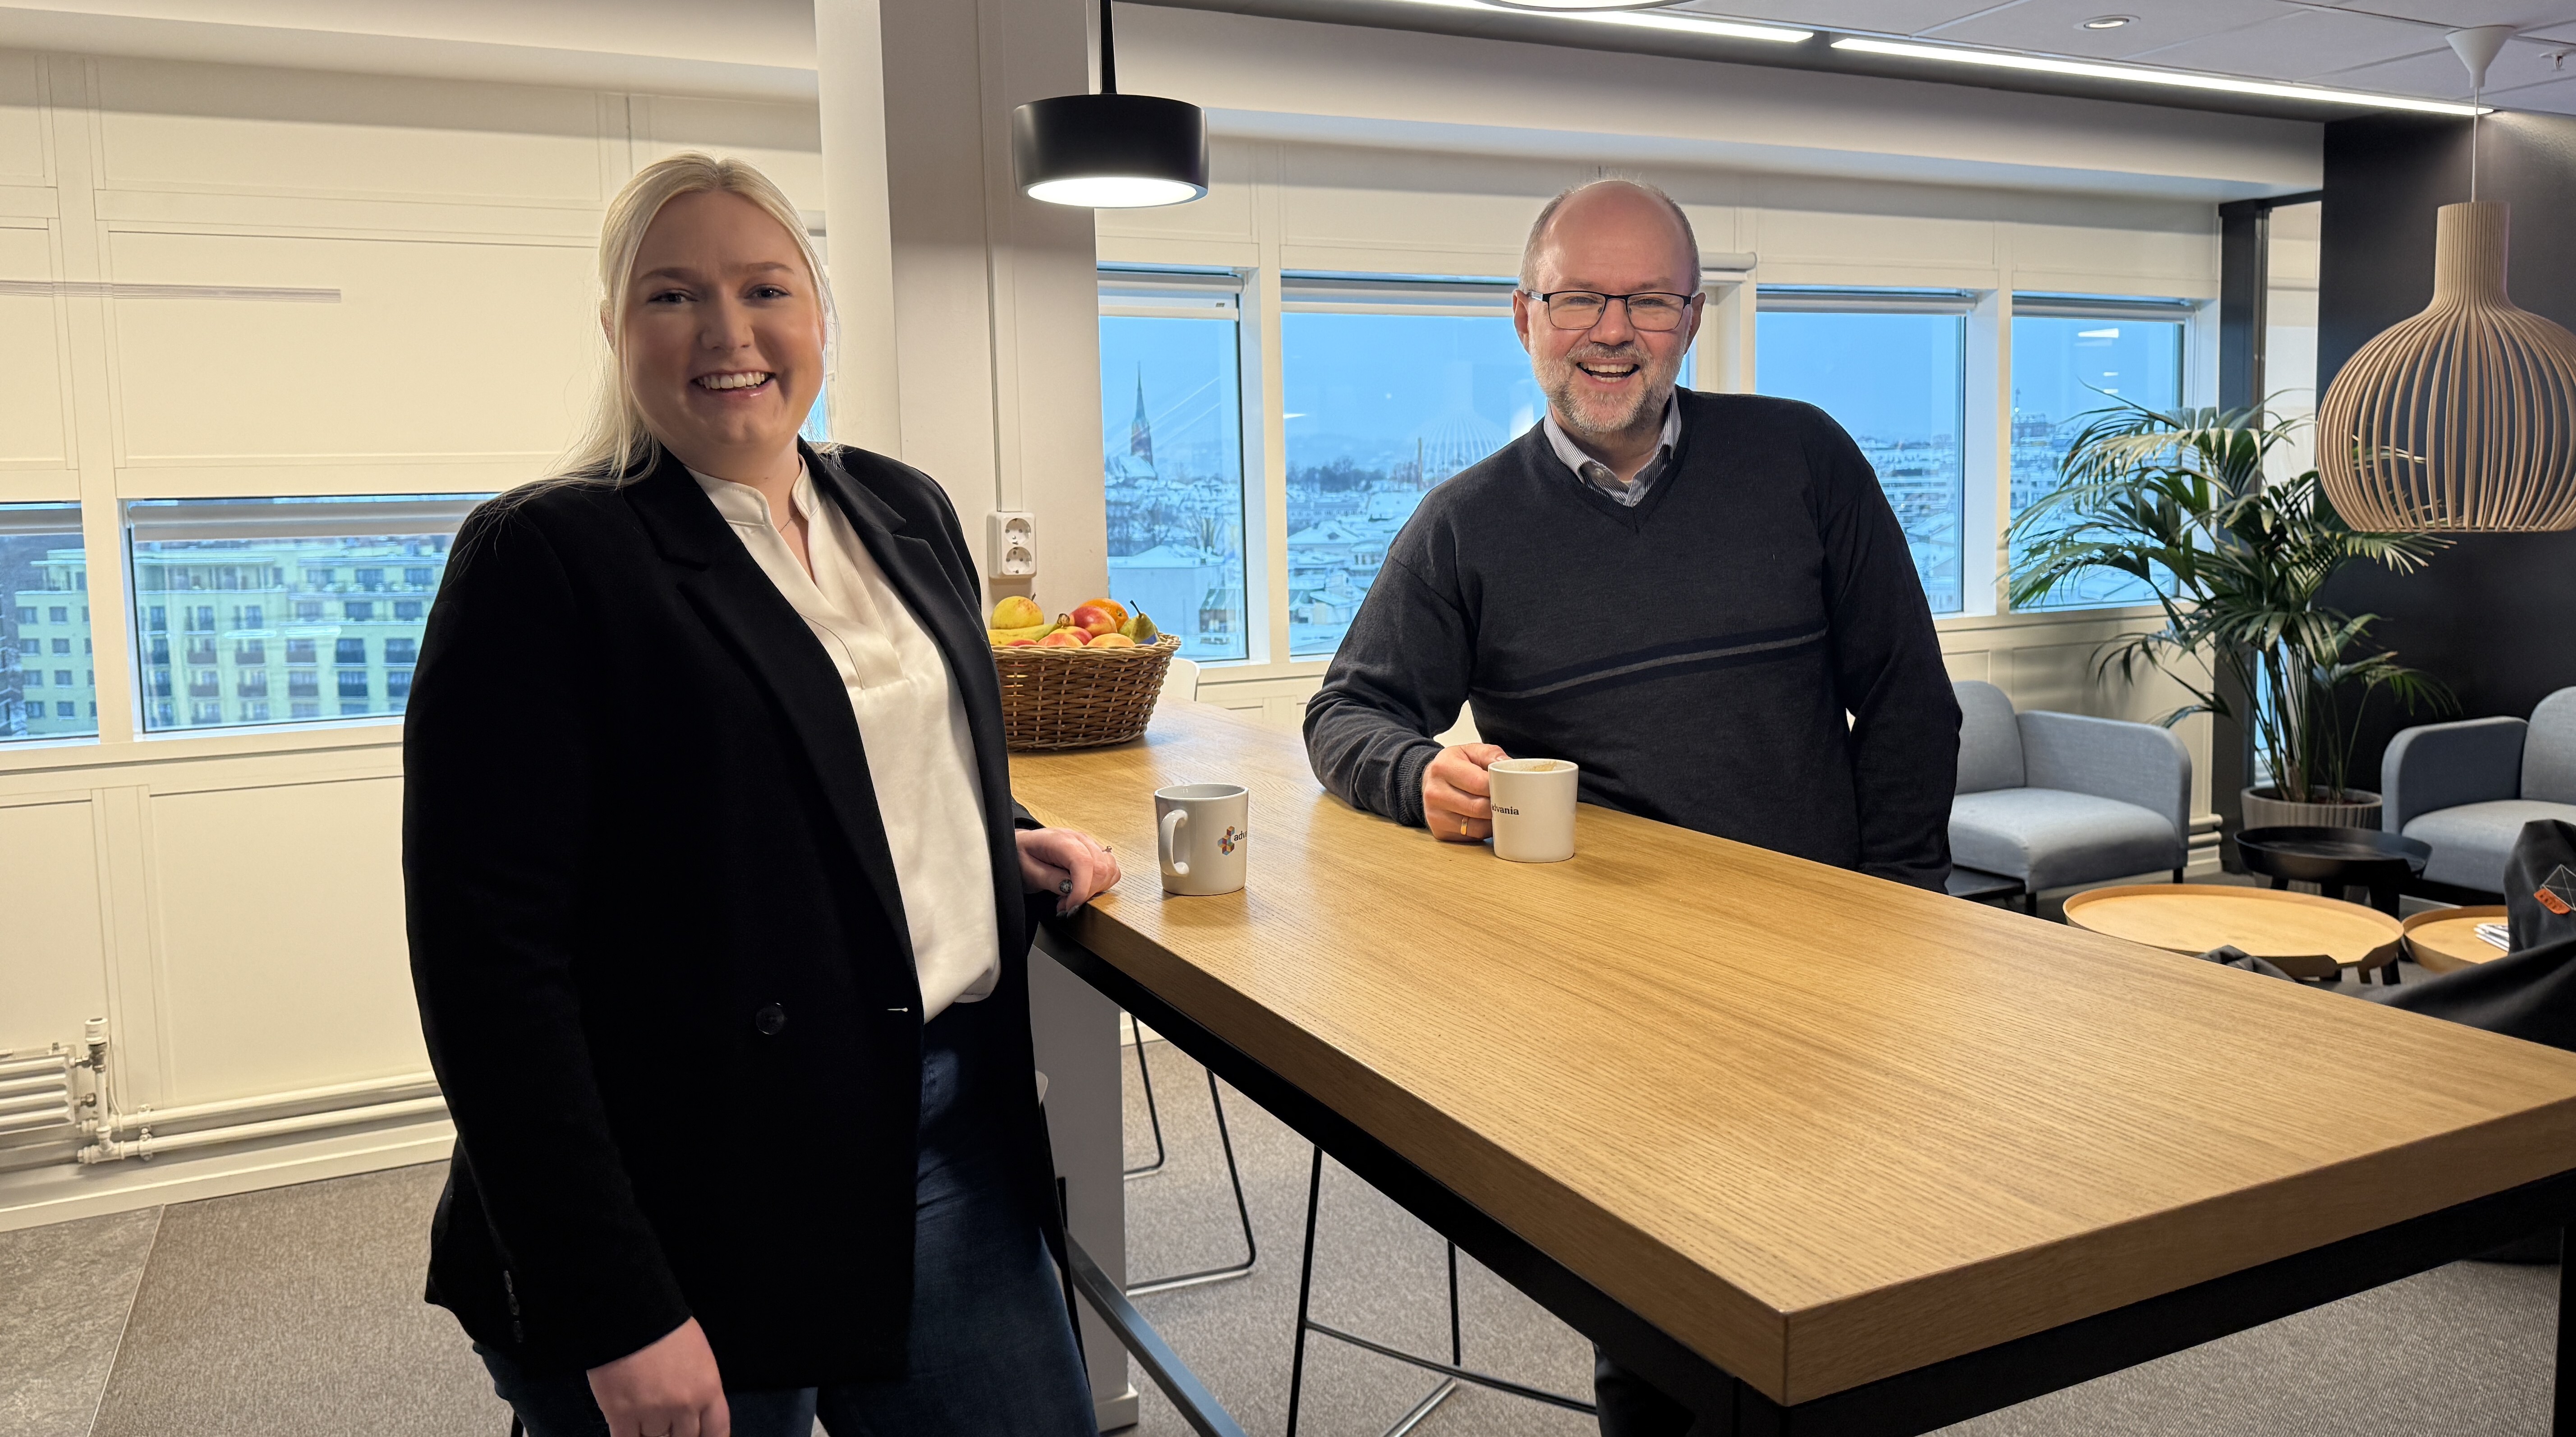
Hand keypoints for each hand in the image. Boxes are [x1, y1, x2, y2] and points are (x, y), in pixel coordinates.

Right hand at [587, 1318, 727, 1436]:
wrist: (631, 1312)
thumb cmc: (666, 1328)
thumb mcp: (698, 1356)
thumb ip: (700, 1387)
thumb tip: (693, 1412)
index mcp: (708, 1389)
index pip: (717, 1431)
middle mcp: (685, 1406)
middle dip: (676, 1434)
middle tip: (666, 1422)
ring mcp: (653, 1413)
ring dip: (650, 1433)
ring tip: (644, 1417)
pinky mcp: (622, 1415)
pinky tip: (627, 1429)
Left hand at [1018, 826, 1121, 914]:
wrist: (1021, 846)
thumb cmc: (1021, 856)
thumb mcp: (1028, 872)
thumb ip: (1050, 879)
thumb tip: (1071, 889)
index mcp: (1060, 840)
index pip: (1084, 862)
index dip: (1081, 889)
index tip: (1070, 905)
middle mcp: (1079, 839)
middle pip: (1101, 868)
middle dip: (1087, 893)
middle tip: (1066, 904)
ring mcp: (1089, 844)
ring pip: (1110, 869)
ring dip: (1096, 889)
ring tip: (1073, 896)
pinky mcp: (1095, 852)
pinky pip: (1111, 869)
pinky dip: (1102, 884)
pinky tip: (1084, 888)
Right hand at [1422, 743, 1508, 842]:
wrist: (1431, 780)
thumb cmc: (1456, 765)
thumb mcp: (1471, 751)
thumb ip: (1492, 755)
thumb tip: (1509, 768)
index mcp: (1443, 767)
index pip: (1479, 783)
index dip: (1499, 787)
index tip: (1510, 788)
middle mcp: (1435, 792)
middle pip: (1479, 807)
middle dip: (1498, 806)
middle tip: (1510, 801)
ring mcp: (1435, 815)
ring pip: (1477, 826)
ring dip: (1493, 821)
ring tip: (1498, 810)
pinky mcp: (1439, 831)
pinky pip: (1472, 836)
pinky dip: (1484, 830)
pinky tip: (1485, 819)